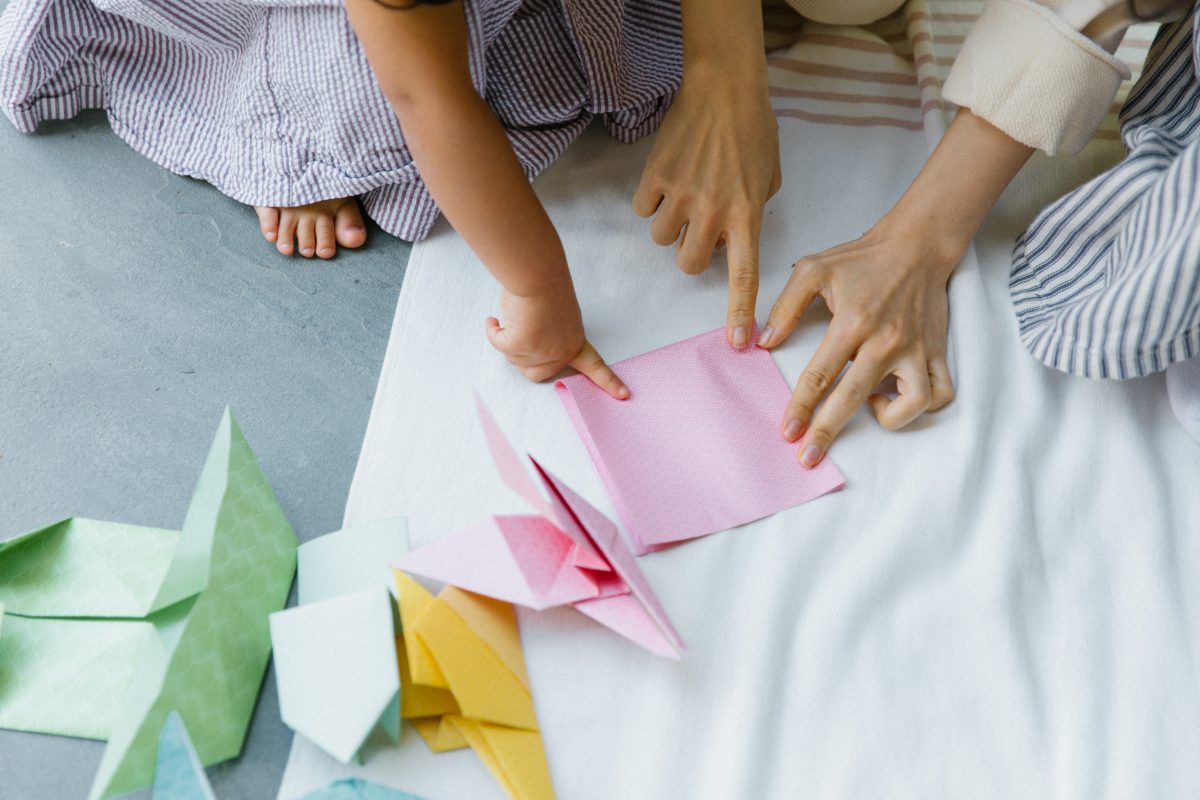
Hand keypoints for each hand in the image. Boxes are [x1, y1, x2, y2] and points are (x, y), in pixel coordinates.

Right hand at [486, 287, 629, 398]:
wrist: (537, 275)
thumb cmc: (545, 288)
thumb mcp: (558, 318)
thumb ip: (549, 338)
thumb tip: (527, 345)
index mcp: (575, 341)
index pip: (595, 366)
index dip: (608, 382)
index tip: (623, 395)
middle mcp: (561, 350)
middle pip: (535, 374)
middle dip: (521, 356)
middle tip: (520, 333)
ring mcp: (542, 351)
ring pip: (514, 359)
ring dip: (507, 338)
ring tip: (515, 316)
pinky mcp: (521, 345)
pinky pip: (499, 346)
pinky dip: (493, 332)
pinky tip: (493, 321)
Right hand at [633, 67, 781, 348]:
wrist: (724, 89)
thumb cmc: (752, 130)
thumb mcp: (768, 178)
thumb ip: (752, 213)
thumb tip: (732, 238)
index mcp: (746, 215)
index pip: (744, 275)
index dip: (739, 312)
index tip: (736, 342)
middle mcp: (713, 212)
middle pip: (690, 265)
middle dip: (692, 253)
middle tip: (699, 228)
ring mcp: (681, 196)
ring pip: (662, 239)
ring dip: (671, 226)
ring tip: (684, 196)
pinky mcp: (655, 178)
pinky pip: (644, 210)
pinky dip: (652, 200)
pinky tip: (668, 178)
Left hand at [757, 220, 958, 466]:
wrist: (917, 244)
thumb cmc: (862, 259)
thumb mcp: (813, 270)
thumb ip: (786, 306)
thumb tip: (765, 341)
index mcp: (853, 322)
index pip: (821, 374)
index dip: (801, 407)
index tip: (788, 432)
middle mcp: (887, 340)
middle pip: (853, 398)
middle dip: (826, 432)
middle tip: (807, 457)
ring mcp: (917, 349)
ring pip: (912, 404)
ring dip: (888, 417)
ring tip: (870, 406)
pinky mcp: (938, 352)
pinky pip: (940, 394)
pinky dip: (921, 405)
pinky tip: (897, 394)